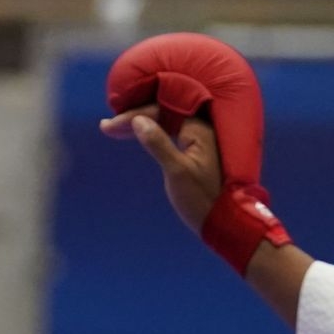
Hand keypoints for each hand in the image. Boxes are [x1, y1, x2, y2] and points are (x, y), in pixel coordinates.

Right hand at [99, 104, 222, 236]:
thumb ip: (157, 143)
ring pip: (166, 121)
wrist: (225, 222)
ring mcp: (200, 139)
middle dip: (135, 117)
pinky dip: (153, 132)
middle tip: (107, 126)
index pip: (163, 110)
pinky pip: (171, 130)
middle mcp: (203, 129)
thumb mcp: (176, 172)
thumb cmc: (201, 198)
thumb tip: (138, 120)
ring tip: (116, 129)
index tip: (109, 126)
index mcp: (200, 130)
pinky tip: (139, 134)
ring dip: (141, 123)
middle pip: (165, 112)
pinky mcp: (196, 150)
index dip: (135, 115)